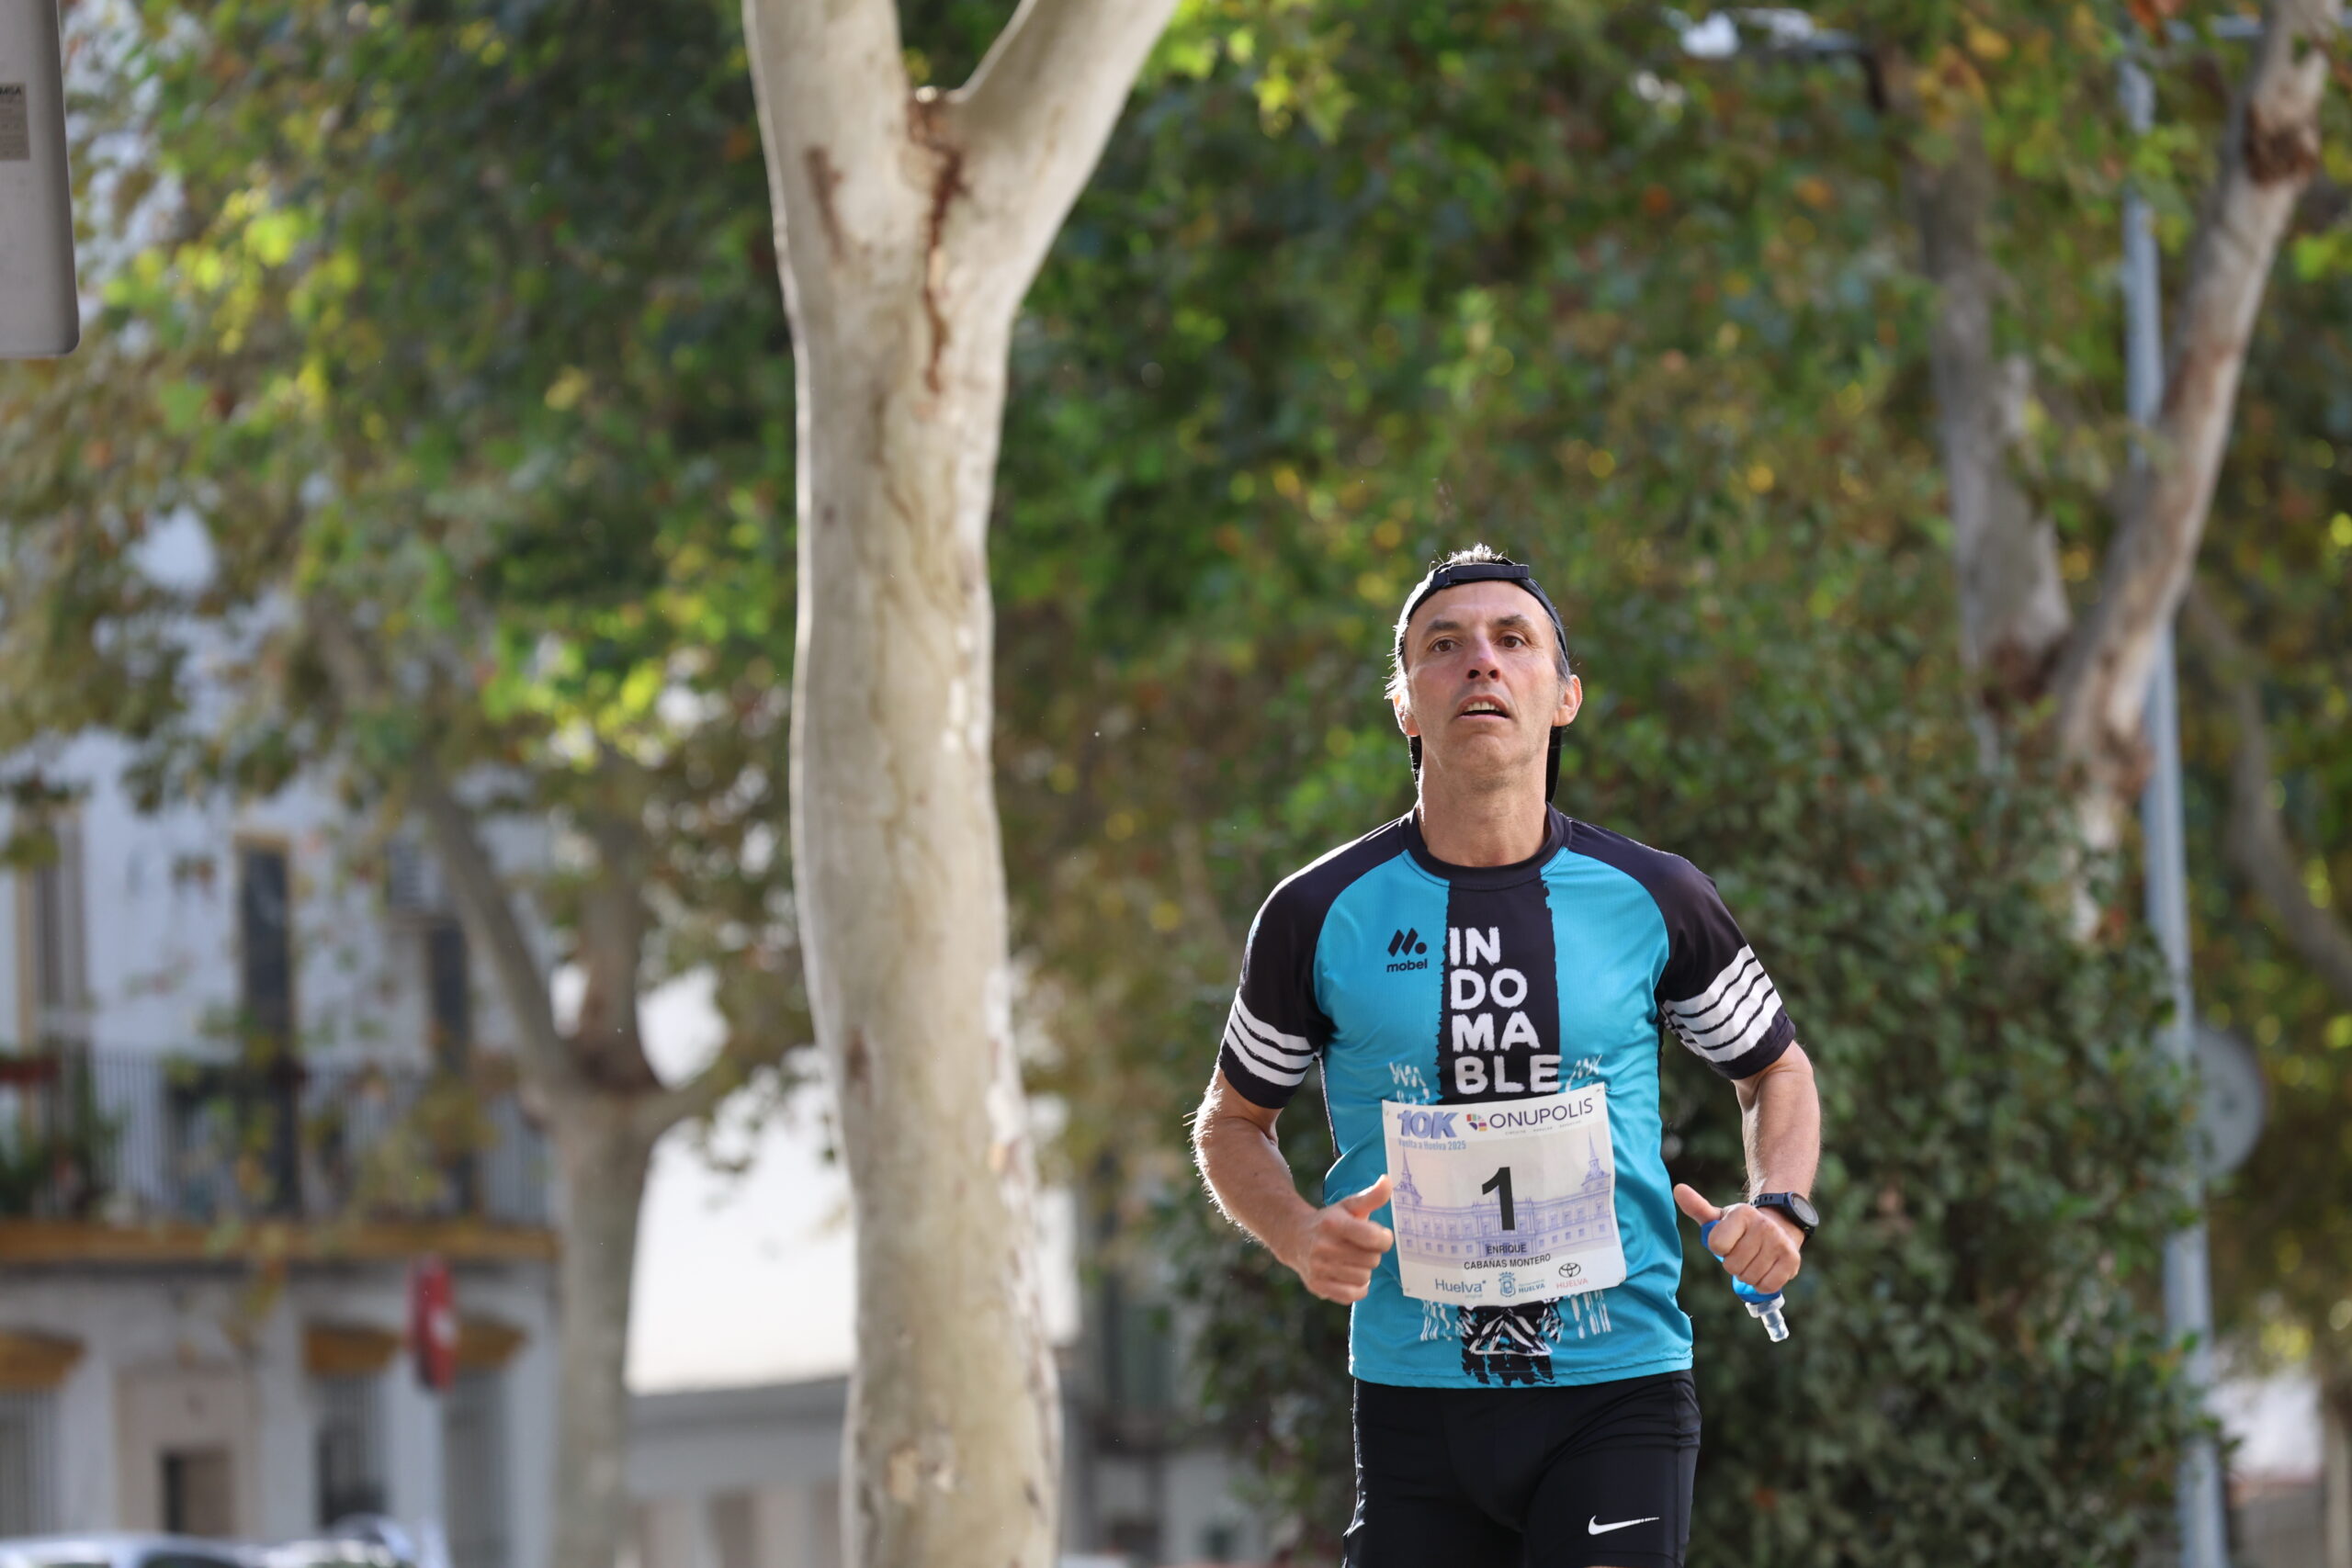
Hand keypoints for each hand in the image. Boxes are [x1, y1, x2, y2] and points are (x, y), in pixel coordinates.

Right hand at [1286, 1174, 1395, 1303]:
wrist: (1295, 1237)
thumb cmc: (1330, 1221)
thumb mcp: (1349, 1205)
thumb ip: (1372, 1196)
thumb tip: (1388, 1181)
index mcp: (1334, 1223)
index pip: (1375, 1238)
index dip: (1384, 1238)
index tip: (1379, 1235)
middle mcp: (1324, 1246)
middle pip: (1372, 1260)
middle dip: (1372, 1253)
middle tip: (1361, 1247)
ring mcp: (1319, 1268)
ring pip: (1364, 1277)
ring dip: (1364, 1270)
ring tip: (1353, 1260)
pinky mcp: (1318, 1286)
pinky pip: (1352, 1295)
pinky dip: (1357, 1288)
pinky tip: (1351, 1275)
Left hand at [1674, 1183, 1802, 1295]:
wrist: (1779, 1225)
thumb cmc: (1742, 1226)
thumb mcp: (1719, 1216)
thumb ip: (1697, 1207)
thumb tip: (1678, 1190)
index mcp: (1742, 1214)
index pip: (1716, 1245)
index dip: (1719, 1248)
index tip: (1727, 1241)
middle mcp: (1764, 1226)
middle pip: (1732, 1265)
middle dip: (1733, 1264)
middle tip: (1742, 1253)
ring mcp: (1779, 1243)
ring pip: (1749, 1277)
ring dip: (1747, 1275)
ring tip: (1754, 1260)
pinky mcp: (1792, 1260)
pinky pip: (1767, 1286)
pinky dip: (1762, 1284)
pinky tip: (1765, 1270)